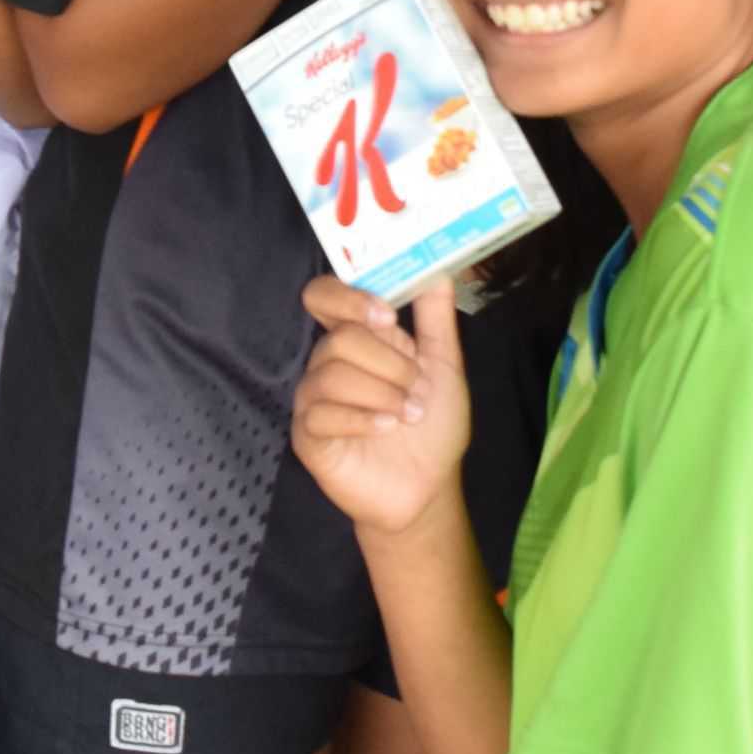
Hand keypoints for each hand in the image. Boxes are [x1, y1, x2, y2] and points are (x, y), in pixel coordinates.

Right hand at [290, 277, 470, 539]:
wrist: (429, 486)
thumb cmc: (432, 425)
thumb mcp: (444, 364)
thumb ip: (436, 315)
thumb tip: (437, 266)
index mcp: (358, 339)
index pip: (324, 297)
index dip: (349, 298)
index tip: (388, 317)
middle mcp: (329, 363)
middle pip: (339, 338)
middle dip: (388, 363)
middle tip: (416, 388)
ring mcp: (314, 400)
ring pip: (331, 375)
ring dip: (382, 393)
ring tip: (408, 414)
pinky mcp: (308, 436)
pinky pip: (321, 414)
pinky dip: (362, 418)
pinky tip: (387, 429)